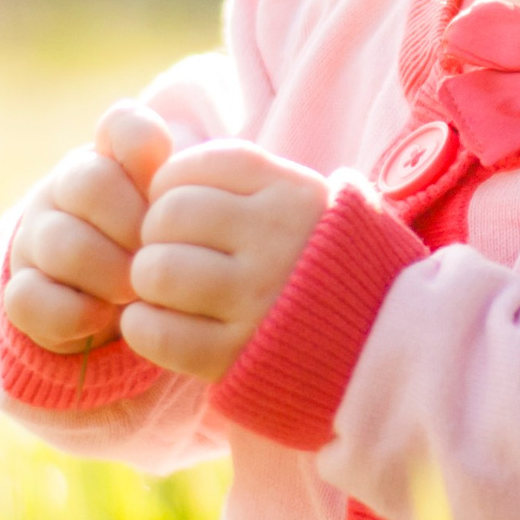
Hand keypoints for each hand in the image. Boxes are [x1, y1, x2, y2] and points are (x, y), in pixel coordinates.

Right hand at [3, 102, 173, 353]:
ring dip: (108, 273)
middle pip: (89, 183)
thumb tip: (186, 145)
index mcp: (110, 158)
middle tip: (159, 253)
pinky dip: (73, 313)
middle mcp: (66, 190)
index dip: (147, 148)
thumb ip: (193, 175)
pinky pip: (28, 298)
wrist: (120, 301)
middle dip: (134, 225)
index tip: (166, 184)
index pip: (123, 125)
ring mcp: (38, 239)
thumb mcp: (186, 209)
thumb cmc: (165, 245)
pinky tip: (103, 317)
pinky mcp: (23, 293)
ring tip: (135, 290)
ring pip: (59, 243)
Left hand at [123, 142, 330, 380]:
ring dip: (147, 279)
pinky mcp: (237, 355)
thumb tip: (160, 179)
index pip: (198, 165)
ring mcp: (258, 299)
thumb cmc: (320, 264)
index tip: (182, 205)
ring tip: (167, 288)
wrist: (378, 340)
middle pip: (169, 214)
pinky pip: (156, 331)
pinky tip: (158, 321)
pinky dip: (142, 325)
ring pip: (157, 269)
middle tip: (170, 250)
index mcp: (292, 194)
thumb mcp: (304, 202)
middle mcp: (277, 241)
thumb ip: (245, 183)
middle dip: (155, 232)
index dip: (171, 182)